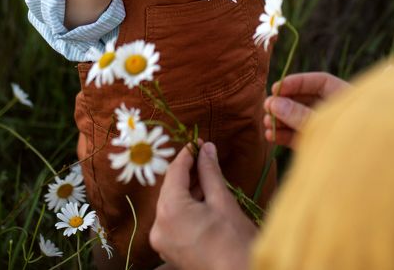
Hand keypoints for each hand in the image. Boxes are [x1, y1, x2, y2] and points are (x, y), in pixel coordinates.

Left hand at [150, 142, 256, 269]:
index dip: (187, 154)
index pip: (174, 172)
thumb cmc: (235, 240)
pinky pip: (173, 221)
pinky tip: (203, 200)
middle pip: (170, 189)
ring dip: (188, 190)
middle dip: (188, 172)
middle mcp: (159, 227)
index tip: (199, 142)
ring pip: (171, 205)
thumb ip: (210, 172)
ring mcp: (162, 242)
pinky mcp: (169, 252)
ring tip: (208, 177)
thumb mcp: (222, 201)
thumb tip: (206, 148)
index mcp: (170, 211)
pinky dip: (186, 208)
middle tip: (206, 156)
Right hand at [263, 72, 349, 148]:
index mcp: (344, 96)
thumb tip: (273, 103)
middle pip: (305, 100)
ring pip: (300, 119)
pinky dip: (286, 136)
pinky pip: (301, 136)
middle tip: (266, 107)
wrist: (373, 171)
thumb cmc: (353, 138)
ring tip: (266, 124)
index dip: (296, 83)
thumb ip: (298, 114)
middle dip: (285, 104)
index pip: (317, 82)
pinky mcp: (321, 145)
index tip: (276, 88)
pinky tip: (272, 136)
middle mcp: (336, 110)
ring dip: (282, 121)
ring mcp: (328, 128)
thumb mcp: (322, 122)